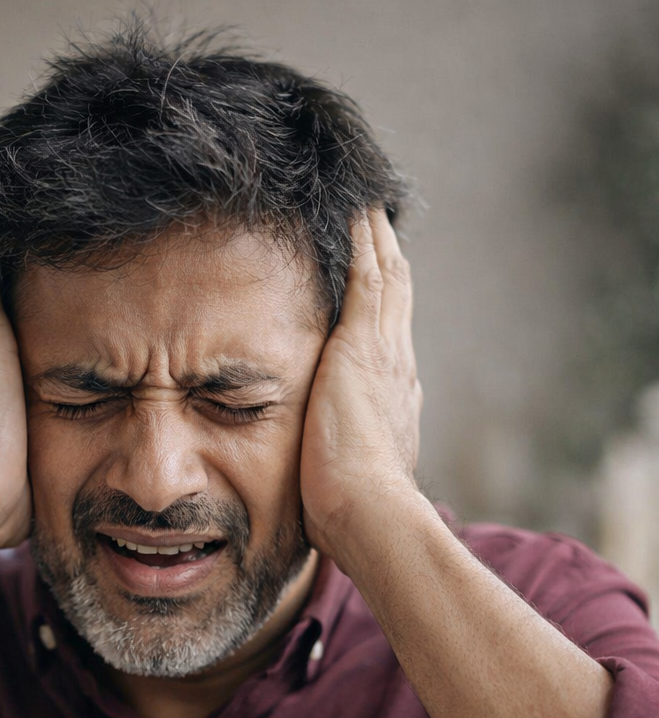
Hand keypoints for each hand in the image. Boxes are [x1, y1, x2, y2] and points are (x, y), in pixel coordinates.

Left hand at [300, 209, 422, 561]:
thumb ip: (333, 462)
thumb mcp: (342, 476)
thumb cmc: (345, 510)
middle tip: (377, 223)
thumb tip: (320, 479)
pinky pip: (369, 275)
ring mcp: (384, 352)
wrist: (367, 510)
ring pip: (386, 278)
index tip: (374, 281)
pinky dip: (365, 242)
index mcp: (390, 398)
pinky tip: (357, 210)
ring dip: (376, 241)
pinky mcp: (363, 343)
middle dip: (385, 261)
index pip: (385, 339)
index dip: (383, 306)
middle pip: (394, 298)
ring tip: (367, 207)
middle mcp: (396, 367)